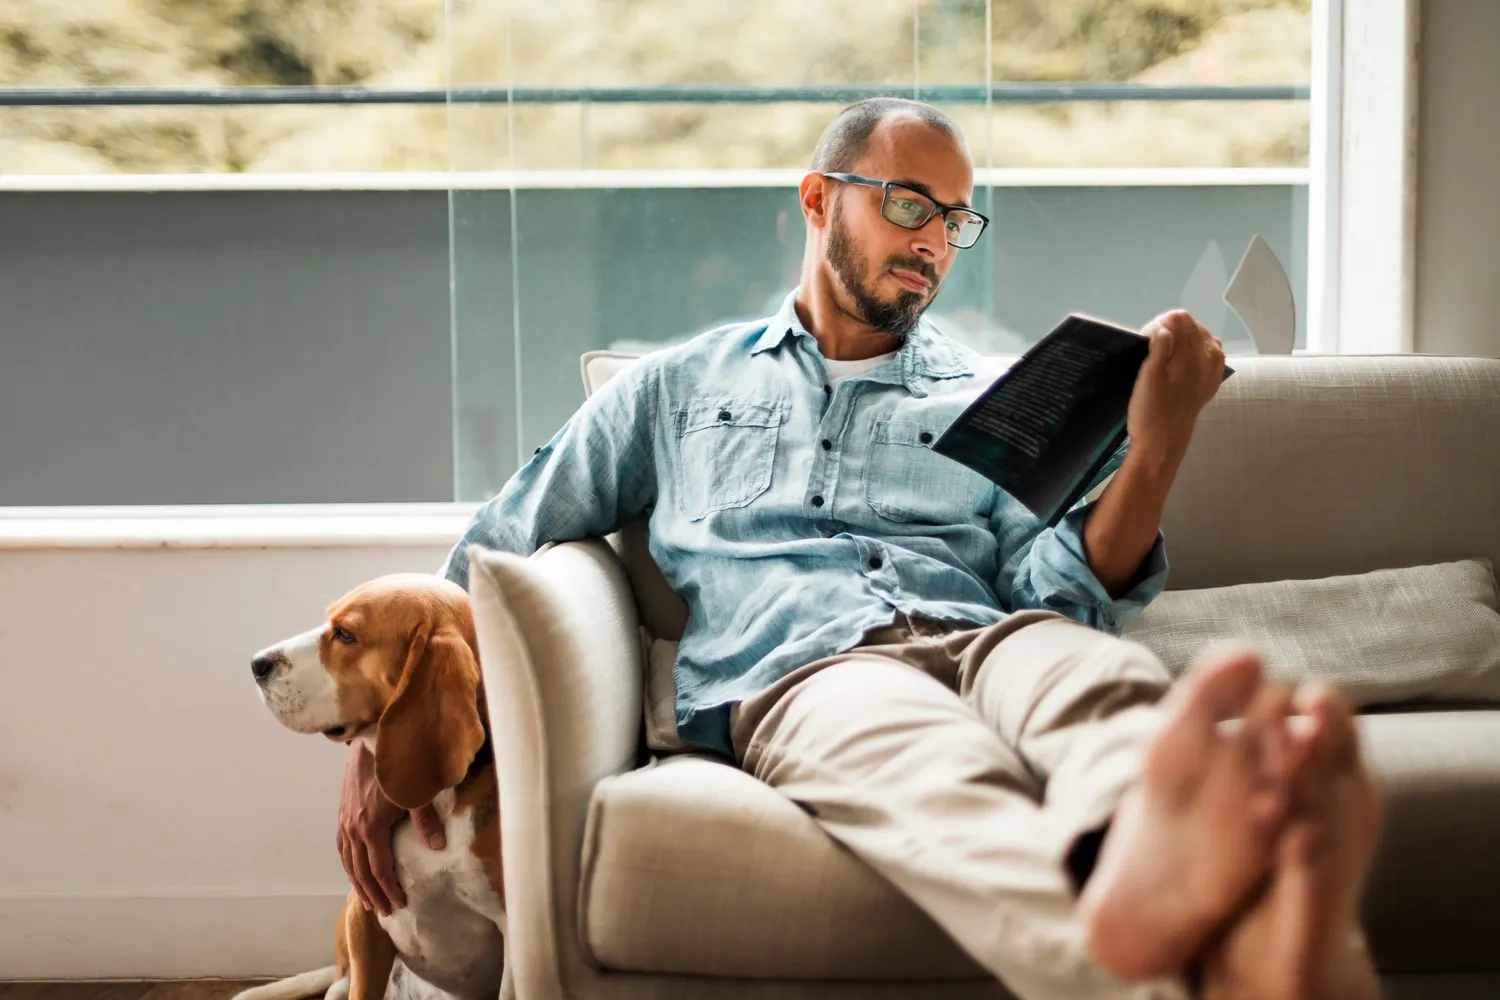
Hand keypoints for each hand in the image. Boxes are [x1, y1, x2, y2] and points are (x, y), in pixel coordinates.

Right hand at [337, 741, 445, 915]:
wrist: (371, 740)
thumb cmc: (397, 764)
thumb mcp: (414, 791)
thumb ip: (425, 820)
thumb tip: (438, 846)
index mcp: (371, 827)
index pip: (379, 868)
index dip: (389, 889)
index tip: (399, 904)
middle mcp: (353, 829)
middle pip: (361, 871)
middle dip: (372, 894)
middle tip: (384, 912)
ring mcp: (344, 821)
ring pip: (348, 861)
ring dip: (357, 883)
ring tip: (367, 900)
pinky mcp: (342, 812)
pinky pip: (341, 847)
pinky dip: (348, 863)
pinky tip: (354, 870)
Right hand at [1126, 310, 1225, 460]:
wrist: (1163, 443)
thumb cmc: (1150, 411)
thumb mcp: (1149, 376)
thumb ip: (1159, 346)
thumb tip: (1165, 324)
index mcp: (1194, 354)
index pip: (1177, 319)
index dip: (1157, 326)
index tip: (1144, 342)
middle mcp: (1210, 357)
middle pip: (1190, 325)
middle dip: (1169, 331)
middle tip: (1150, 352)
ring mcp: (1213, 368)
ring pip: (1197, 337)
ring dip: (1179, 341)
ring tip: (1162, 359)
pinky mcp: (1211, 379)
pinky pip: (1204, 353)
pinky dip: (1189, 353)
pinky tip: (1177, 366)